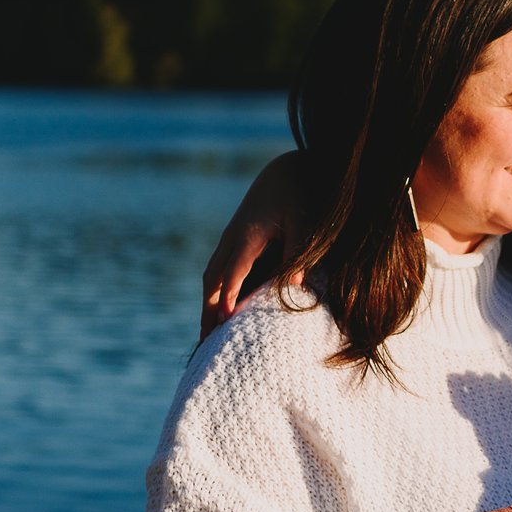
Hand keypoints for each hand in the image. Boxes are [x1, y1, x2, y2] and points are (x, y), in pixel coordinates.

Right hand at [201, 152, 309, 335]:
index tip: (225, 325)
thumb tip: (295, 288)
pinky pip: (219, 270)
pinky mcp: (236, 239)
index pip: (232, 274)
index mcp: (248, 236)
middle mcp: (232, 239)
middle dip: (208, 310)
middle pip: (213, 280)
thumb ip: (299, 254)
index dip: (228, 299)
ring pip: (211, 276)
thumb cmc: (301, 193)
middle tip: (205, 343)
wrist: (287, 168)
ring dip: (207, 303)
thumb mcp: (306, 223)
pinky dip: (215, 292)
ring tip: (206, 334)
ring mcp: (231, 238)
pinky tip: (221, 309)